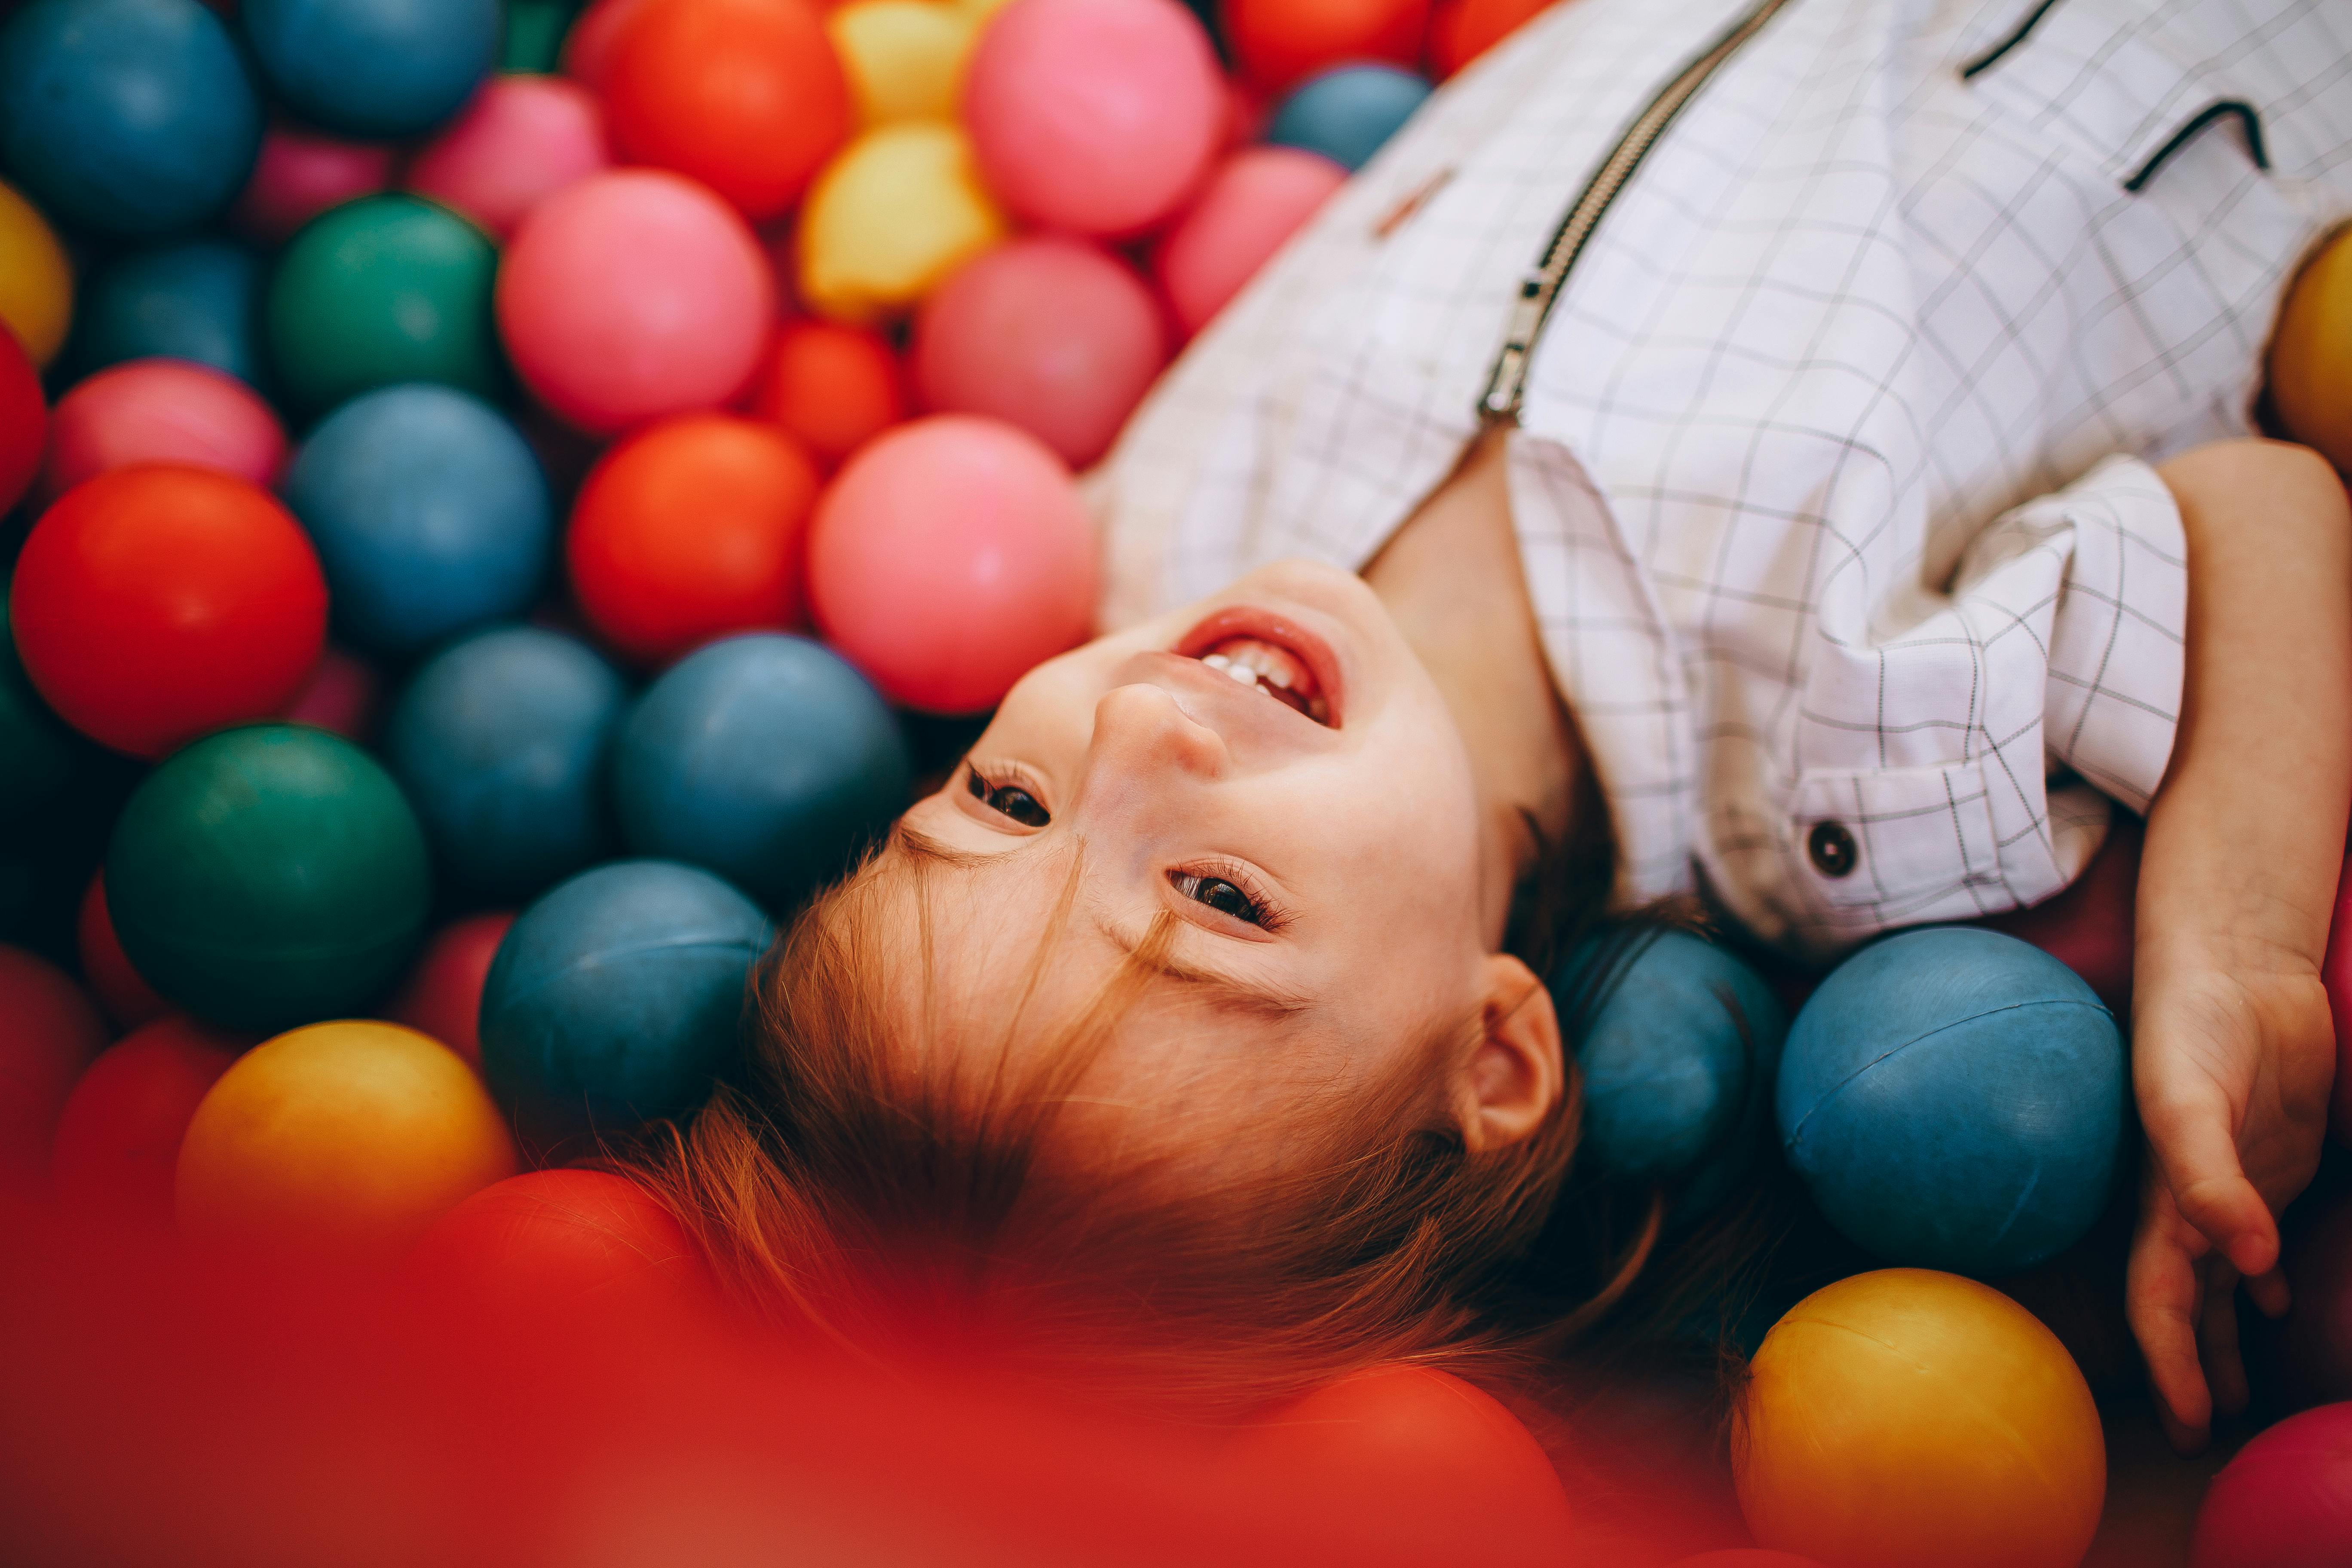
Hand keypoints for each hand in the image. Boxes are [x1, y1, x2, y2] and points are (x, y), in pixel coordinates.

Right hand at [2125, 949, 2333, 1452]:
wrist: (2232, 967)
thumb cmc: (2194, 1026)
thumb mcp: (2188, 1098)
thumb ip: (2212, 1176)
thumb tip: (2249, 1262)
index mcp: (2163, 1201)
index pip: (2162, 1304)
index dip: (2172, 1367)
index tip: (2188, 1426)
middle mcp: (2191, 1206)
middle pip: (2186, 1310)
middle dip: (2192, 1377)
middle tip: (2200, 1439)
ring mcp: (2230, 1188)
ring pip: (2223, 1288)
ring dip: (2226, 1343)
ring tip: (2234, 1401)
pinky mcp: (2267, 1165)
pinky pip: (2256, 1243)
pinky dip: (2260, 1282)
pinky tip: (2273, 1305)